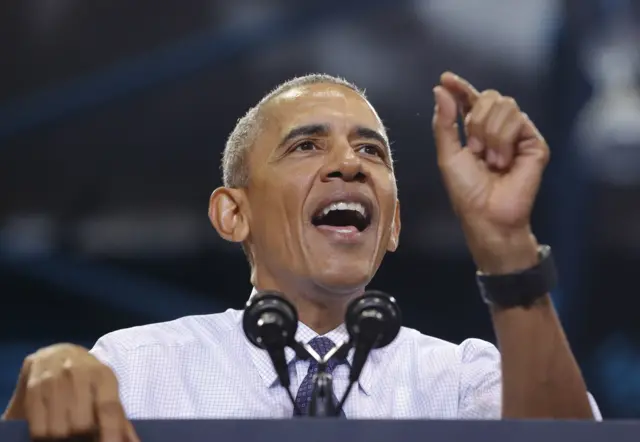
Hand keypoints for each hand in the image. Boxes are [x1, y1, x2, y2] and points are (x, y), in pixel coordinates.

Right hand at [2, 343, 137, 441]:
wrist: (57, 352)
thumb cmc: (87, 378)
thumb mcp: (107, 391)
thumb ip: (118, 419)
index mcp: (103, 375)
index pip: (109, 409)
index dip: (111, 433)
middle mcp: (79, 373)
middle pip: (81, 424)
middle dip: (82, 433)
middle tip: (81, 427)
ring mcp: (54, 378)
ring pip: (58, 430)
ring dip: (61, 434)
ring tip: (65, 422)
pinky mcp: (33, 386)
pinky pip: (37, 428)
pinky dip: (43, 432)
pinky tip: (49, 420)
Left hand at [431, 72, 548, 273]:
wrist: (487, 214)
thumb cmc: (467, 191)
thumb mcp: (448, 155)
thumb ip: (444, 122)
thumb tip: (441, 89)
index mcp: (476, 130)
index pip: (470, 100)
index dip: (460, 87)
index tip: (446, 78)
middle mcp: (498, 128)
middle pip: (489, 96)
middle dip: (476, 120)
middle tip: (475, 149)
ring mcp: (518, 134)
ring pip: (504, 104)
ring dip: (489, 133)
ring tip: (490, 160)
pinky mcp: (534, 142)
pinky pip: (518, 119)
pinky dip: (503, 141)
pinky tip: (504, 162)